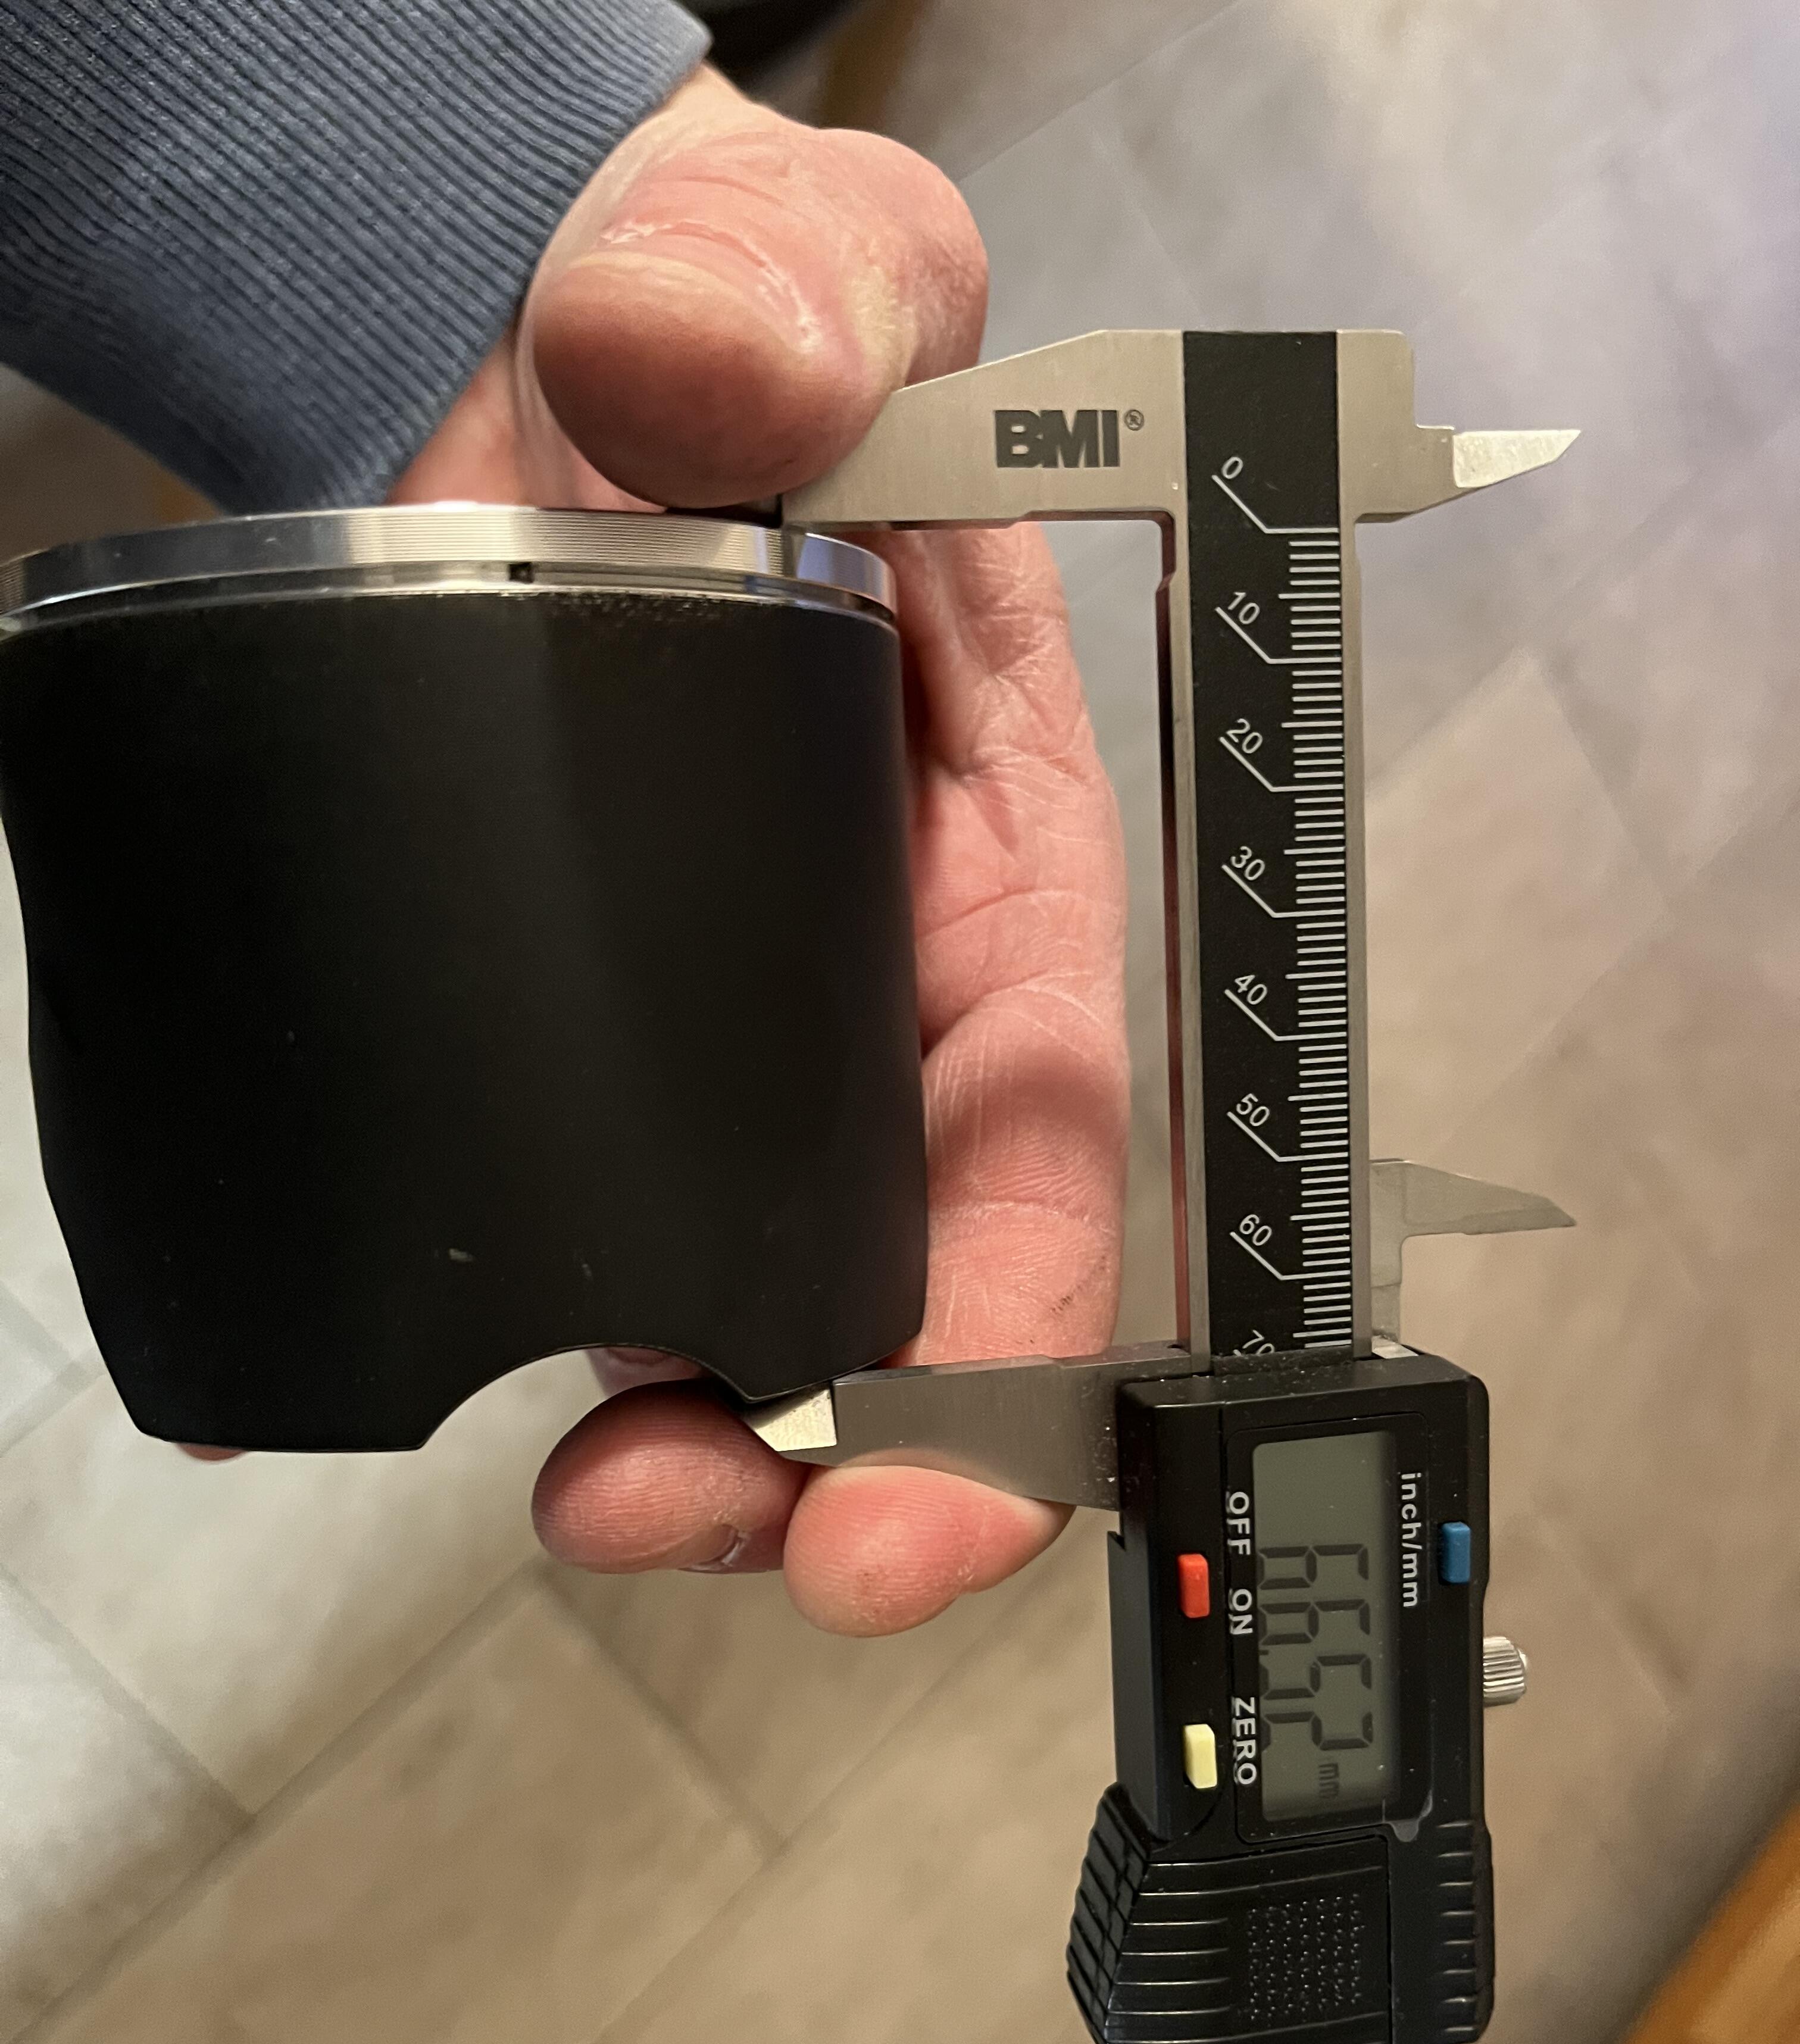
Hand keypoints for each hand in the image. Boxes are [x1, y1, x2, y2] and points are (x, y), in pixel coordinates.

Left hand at [393, 67, 1129, 1634]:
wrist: (543, 393)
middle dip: (839, 1471)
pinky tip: (467, 1388)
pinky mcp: (610, 1066)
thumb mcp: (787, 289)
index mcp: (1003, 870)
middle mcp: (891, 1002)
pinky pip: (612, 1249)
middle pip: (919, 1299)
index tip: (929, 1492)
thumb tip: (743, 378)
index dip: (1018, 1343)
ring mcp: (746, 1054)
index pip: (1053, 1140)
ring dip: (701, 1458)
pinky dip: (558, 1350)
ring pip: (766, 1321)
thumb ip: (800, 309)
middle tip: (674, 1516)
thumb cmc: (721, 348)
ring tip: (587, 1495)